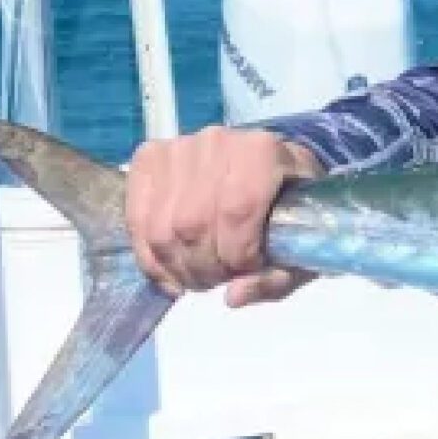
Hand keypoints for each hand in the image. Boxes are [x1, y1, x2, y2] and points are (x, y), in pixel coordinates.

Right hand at [124, 126, 323, 308]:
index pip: (237, 209)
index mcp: (262, 151)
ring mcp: (179, 148)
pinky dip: (150, 258)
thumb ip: (277, 277)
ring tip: (197, 277)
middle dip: (206, 267)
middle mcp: (217, 141)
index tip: (246, 270)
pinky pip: (137, 219)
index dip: (237, 254)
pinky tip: (170, 274)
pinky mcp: (149, 159)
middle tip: (219, 279)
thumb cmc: (288, 208)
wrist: (266, 168)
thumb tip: (232, 297)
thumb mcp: (300, 243)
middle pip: (194, 222)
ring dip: (177, 267)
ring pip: (162, 226)